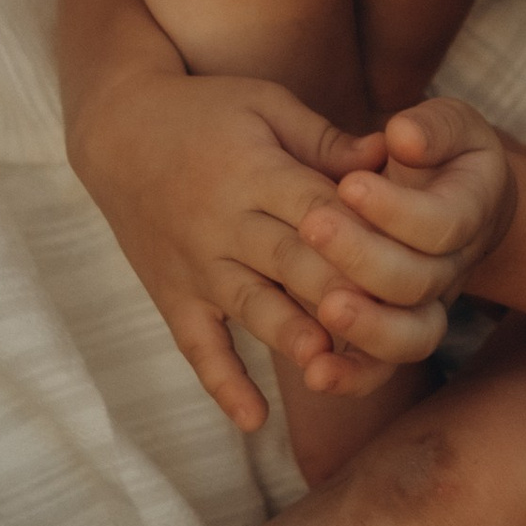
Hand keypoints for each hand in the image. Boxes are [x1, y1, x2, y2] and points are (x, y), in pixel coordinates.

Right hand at [69, 66, 448, 429]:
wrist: (116, 130)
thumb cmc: (205, 111)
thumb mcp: (267, 105)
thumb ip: (326, 139)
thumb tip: (390, 154)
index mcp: (255, 171)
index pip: (316, 209)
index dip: (360, 235)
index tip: (408, 260)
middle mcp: (224, 222)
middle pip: (290, 262)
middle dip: (338, 292)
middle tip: (389, 322)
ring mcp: (196, 264)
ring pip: (250, 306)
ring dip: (289, 335)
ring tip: (325, 363)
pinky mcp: (173, 295)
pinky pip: (197, 345)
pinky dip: (223, 383)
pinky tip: (255, 420)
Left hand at [289, 96, 519, 368]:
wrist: (455, 199)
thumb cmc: (442, 152)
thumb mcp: (447, 125)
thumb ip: (433, 128)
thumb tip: (404, 136)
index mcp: (470, 210)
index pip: (442, 223)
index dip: (397, 209)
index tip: (349, 182)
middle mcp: (454, 269)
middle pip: (419, 282)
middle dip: (364, 257)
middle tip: (314, 226)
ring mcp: (427, 307)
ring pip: (409, 338)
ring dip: (366, 327)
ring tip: (326, 309)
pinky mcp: (394, 334)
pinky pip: (379, 369)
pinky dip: (350, 377)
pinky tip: (314, 374)